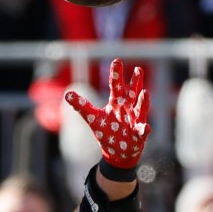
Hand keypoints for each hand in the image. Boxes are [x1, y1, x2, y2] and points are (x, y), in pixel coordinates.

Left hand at [65, 59, 149, 173]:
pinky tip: (146, 128)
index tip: (117, 60)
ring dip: (143, 102)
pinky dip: (144, 129)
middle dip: (135, 82)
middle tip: (137, 69)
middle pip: (131, 93)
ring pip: (140, 109)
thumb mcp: (92, 118)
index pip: (116, 86)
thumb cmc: (107, 131)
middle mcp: (127, 109)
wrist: (117, 151)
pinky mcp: (139, 134)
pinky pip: (142, 131)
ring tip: (145, 93)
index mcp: (116, 103)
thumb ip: (81, 106)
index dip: (116, 74)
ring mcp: (135, 120)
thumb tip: (67, 93)